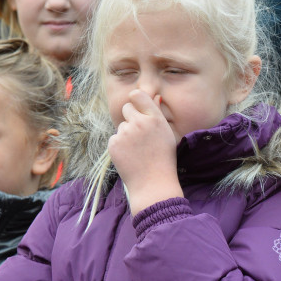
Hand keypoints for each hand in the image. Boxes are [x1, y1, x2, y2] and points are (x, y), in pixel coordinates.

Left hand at [107, 89, 181, 215]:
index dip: (135, 99)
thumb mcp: (167, 134)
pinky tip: (130, 157)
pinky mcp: (114, 144)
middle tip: (139, 135)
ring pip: (121, 126)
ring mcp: (125, 133)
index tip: (136, 105)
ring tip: (137, 151)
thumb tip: (155, 96)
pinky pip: (114, 138)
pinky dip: (119, 146)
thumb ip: (158, 114)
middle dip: (130, 118)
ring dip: (126, 135)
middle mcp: (140, 122)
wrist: (153, 184)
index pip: (138, 95)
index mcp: (155, 119)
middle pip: (126, 108)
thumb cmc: (163, 160)